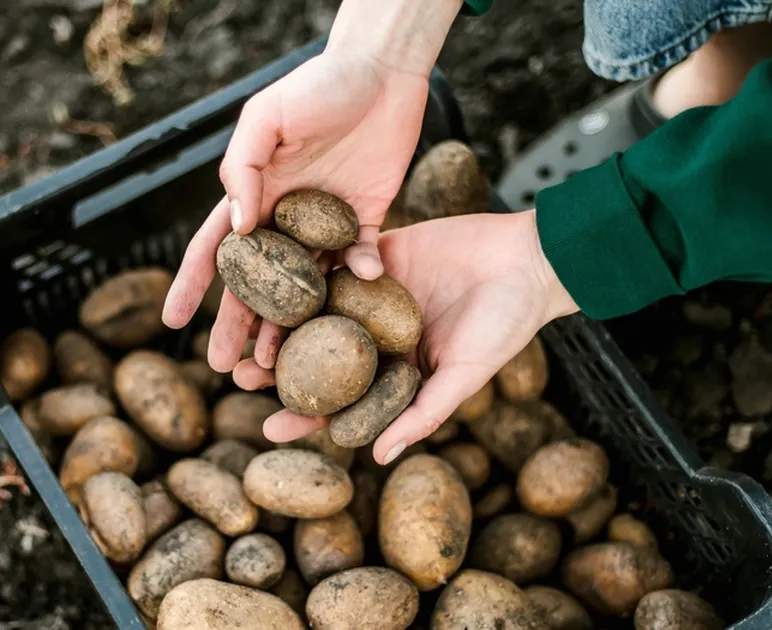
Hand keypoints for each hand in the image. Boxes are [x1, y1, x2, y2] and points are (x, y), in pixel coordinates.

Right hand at [162, 48, 430, 372]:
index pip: (215, 248)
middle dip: (238, 326)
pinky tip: (358, 289)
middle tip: (225, 368)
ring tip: (280, 365)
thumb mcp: (266, 117)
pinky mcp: (367, 220)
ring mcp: (326, 225)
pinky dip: (360, 276)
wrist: (382, 70)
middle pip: (259, 283)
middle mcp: (286, 216)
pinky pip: (360, 259)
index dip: (191, 284)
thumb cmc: (317, 84)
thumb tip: (239, 226)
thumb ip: (244, 168)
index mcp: (253, 194)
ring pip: (306, 287)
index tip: (170, 322)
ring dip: (293, 326)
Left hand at [240, 210, 580, 465]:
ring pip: (318, 306)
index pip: (343, 399)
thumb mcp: (465, 376)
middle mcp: (378, 332)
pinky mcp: (378, 251)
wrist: (531, 260)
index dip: (307, 416)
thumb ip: (422, 413)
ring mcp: (374, 292)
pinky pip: (338, 257)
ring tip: (246, 330)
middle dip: (279, 367)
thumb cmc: (506, 326)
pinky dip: (307, 265)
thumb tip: (378, 458)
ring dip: (281, 318)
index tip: (271, 428)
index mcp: (395, 368)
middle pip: (318, 353)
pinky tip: (274, 271)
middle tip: (239, 378)